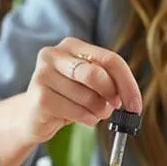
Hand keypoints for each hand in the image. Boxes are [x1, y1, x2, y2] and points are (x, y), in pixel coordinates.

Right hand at [22, 37, 142, 143]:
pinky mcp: (39, 97)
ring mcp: (43, 74)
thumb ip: (107, 83)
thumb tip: (128, 98)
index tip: (136, 104)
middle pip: (96, 74)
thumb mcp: (88, 85)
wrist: (31, 115)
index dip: (127, 83)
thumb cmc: (65, 98)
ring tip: (95, 113)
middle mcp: (54, 54)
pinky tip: (85, 119)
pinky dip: (87, 119)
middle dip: (111, 95)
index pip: (109, 59)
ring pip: (87, 96)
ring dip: (99, 111)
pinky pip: (75, 110)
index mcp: (72, 46)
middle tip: (114, 107)